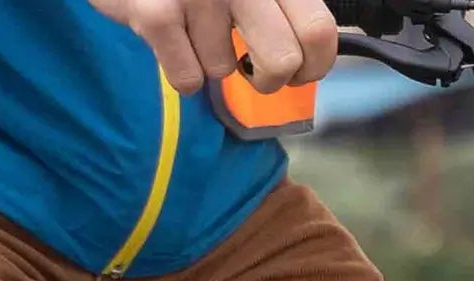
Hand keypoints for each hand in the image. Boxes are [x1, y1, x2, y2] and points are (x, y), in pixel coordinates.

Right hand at [87, 0, 341, 93]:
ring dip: (210, 60)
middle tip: (253, 70)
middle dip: (270, 79)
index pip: (318, 31)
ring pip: (224, 69)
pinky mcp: (154, 14)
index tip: (301, 71)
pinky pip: (187, 78)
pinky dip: (181, 71)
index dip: (315, 64)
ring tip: (193, 29)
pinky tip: (172, 39)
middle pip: (282, 60)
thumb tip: (312, 59)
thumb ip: (284, 8)